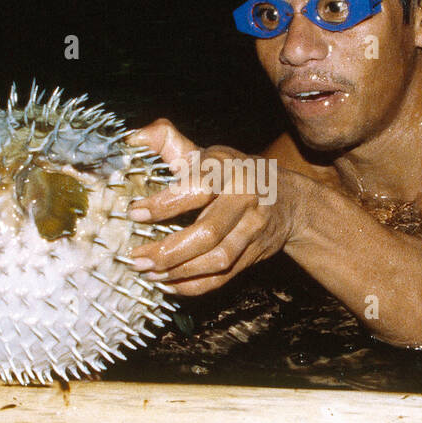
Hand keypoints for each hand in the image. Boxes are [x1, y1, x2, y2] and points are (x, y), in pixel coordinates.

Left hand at [125, 119, 295, 295]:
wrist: (288, 200)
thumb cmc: (235, 172)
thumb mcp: (207, 153)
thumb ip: (168, 142)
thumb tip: (133, 137)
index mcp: (230, 171)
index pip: (197, 188)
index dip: (165, 203)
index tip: (134, 212)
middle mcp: (246, 201)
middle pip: (208, 233)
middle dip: (169, 250)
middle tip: (137, 257)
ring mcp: (253, 231)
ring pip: (217, 260)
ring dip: (179, 272)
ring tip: (149, 273)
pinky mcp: (254, 256)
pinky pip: (223, 278)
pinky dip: (194, 286)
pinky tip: (168, 284)